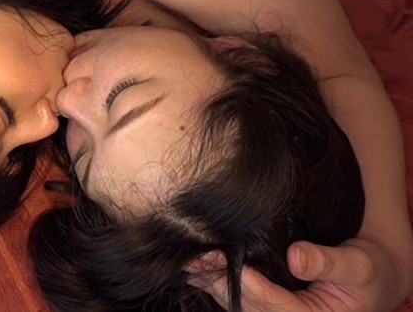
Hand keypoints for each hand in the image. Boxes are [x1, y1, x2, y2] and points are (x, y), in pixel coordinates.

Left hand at [186, 238, 403, 310]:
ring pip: (241, 305)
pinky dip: (219, 284)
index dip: (252, 284)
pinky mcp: (270, 306)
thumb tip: (295, 257)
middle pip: (251, 306)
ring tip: (193, 263)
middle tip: (200, 258)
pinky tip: (200, 272)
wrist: (370, 277)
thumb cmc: (366, 270)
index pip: (275, 305)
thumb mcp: (357, 263)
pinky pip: (241, 300)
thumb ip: (327, 261)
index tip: (231, 263)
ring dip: (214, 283)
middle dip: (223, 282)